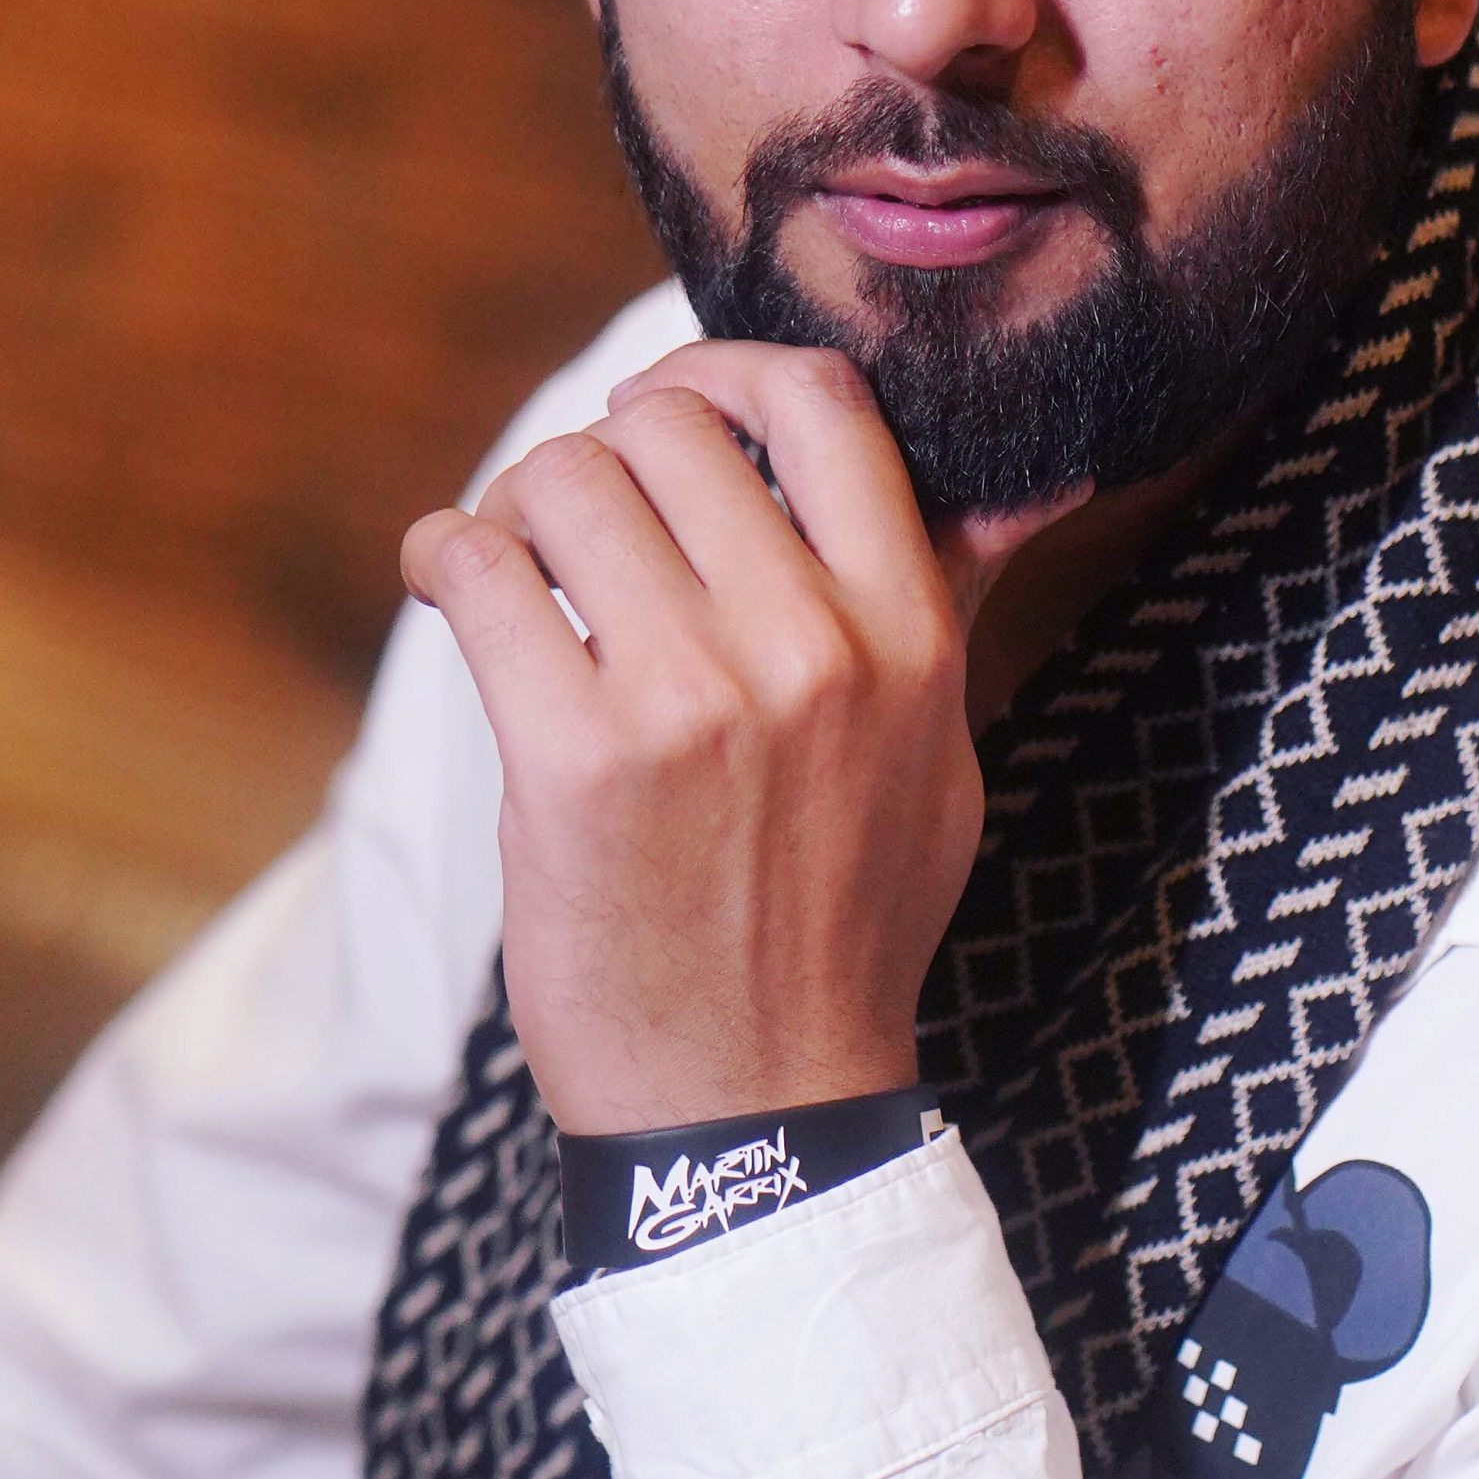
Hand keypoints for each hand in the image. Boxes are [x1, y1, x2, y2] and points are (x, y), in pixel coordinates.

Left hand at [400, 342, 1072, 1135]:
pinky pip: (476, 571)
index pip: (824, 403)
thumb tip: (1037, 478)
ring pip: (560, 482)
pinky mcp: (574, 759)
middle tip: (576, 526)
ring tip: (514, 570)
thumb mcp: (938, 755)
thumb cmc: (844, 922)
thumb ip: (956, 601)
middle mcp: (811, 647)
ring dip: (515, 511)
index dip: (726, 374)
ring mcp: (692, 699)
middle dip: (602, 460)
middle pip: (666, 428)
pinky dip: (442, 560)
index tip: (677, 414)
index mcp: (908, 634)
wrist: (756, 1103)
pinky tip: (450, 591)